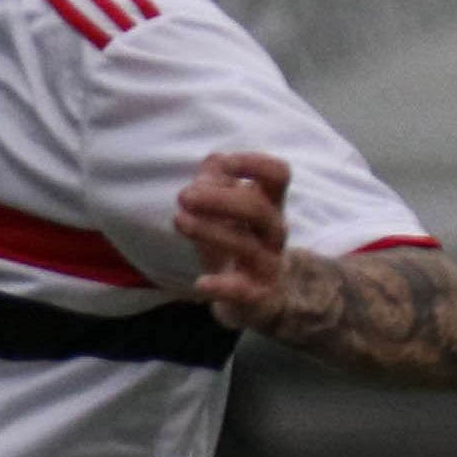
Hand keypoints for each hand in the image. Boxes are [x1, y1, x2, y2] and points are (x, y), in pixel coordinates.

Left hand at [174, 150, 318, 332]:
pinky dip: (221, 287)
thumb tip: (213, 159)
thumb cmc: (238, 242)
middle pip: (258, 208)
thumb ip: (218, 183)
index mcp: (270, 205)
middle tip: (184, 196)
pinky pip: (242, 290)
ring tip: (179, 220)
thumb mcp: (226, 211)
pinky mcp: (256, 295)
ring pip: (245, 245)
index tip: (226, 162)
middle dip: (221, 199)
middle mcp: (273, 231)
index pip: (278, 176)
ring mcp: (267, 264)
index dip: (256, 164)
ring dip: (210, 231)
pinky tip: (200, 283)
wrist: (259, 296)